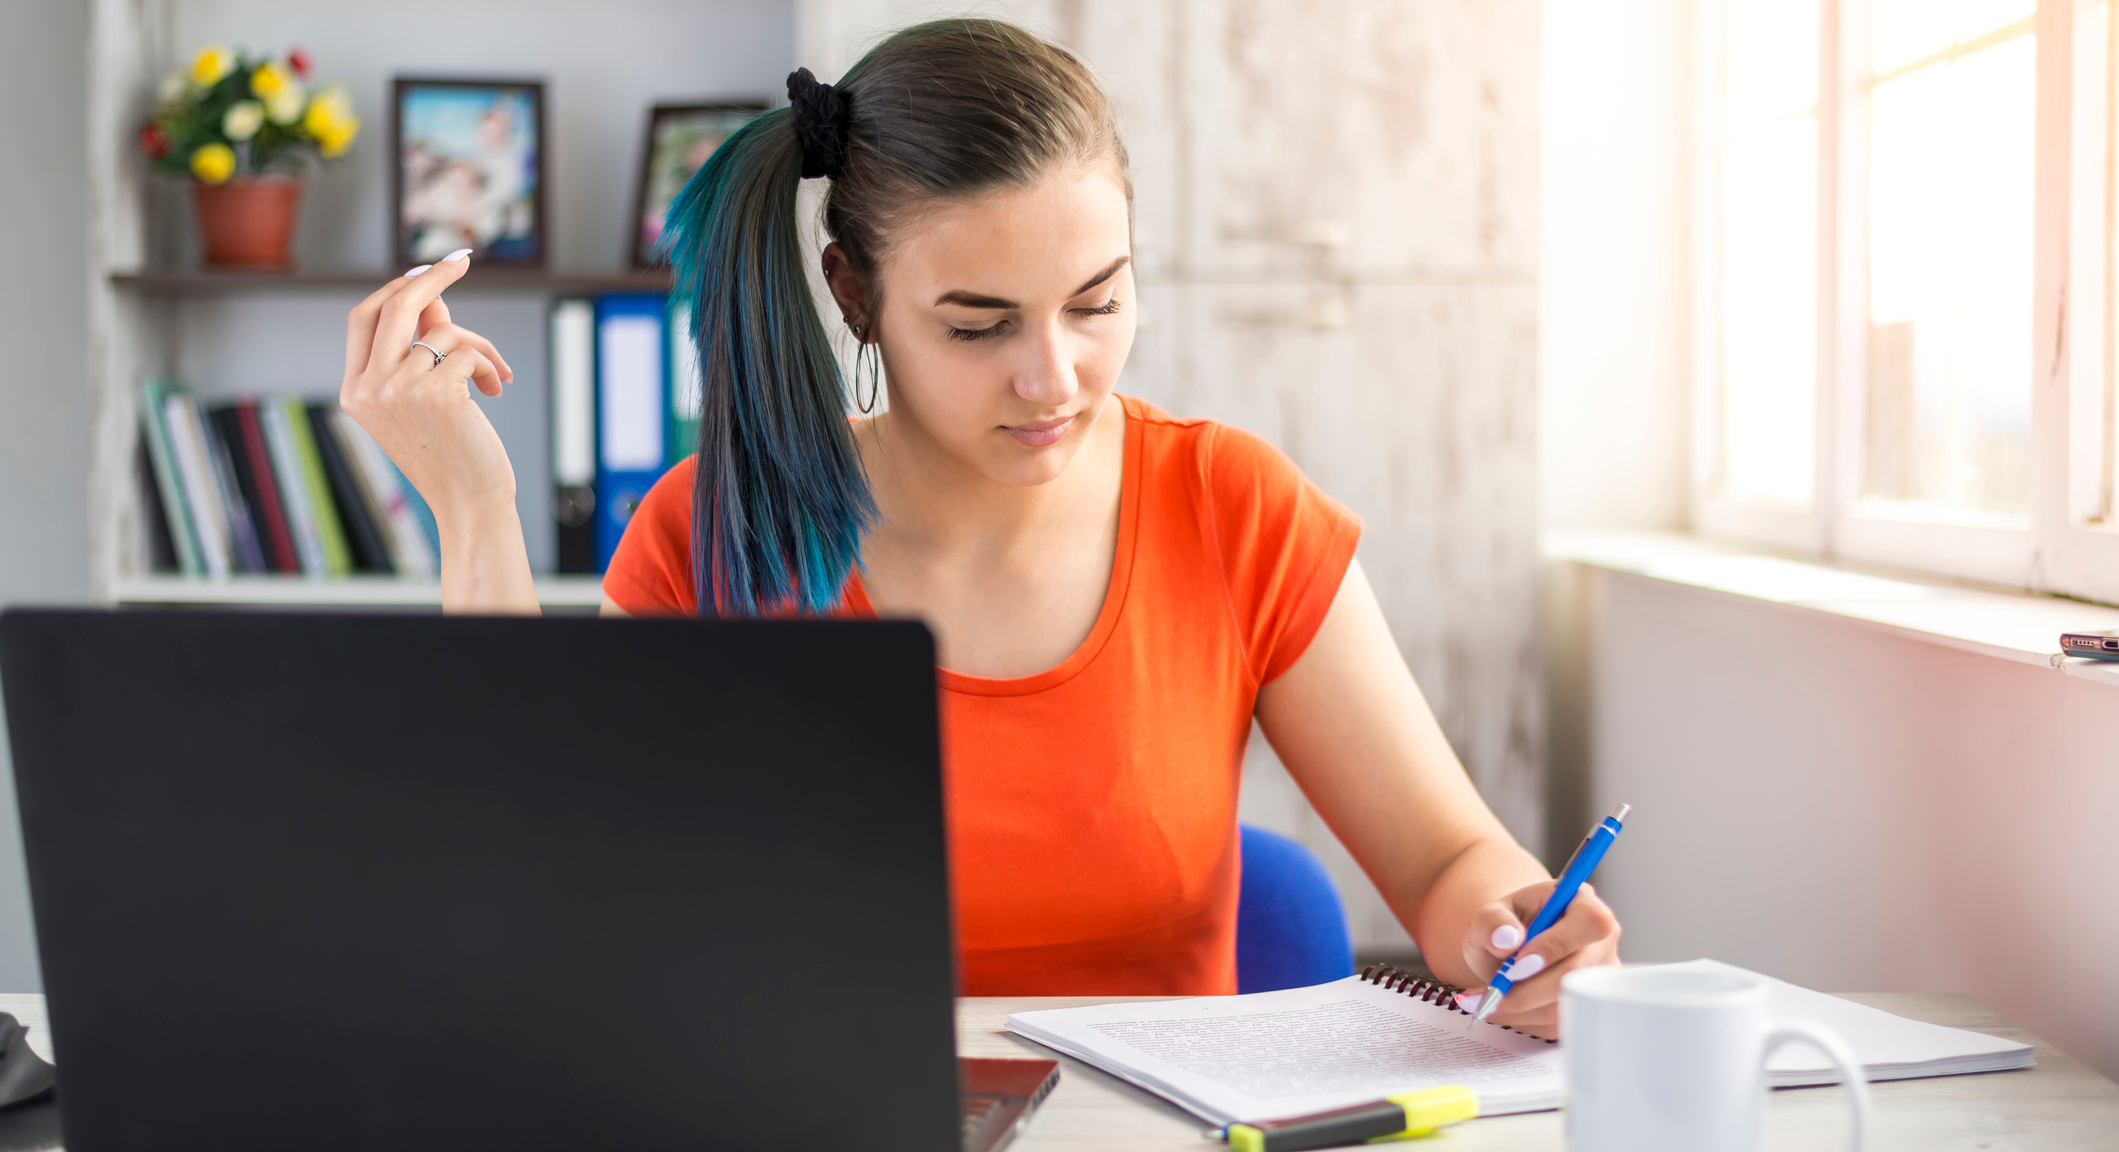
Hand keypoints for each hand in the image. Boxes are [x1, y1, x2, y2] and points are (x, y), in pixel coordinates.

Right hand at [338, 252, 518, 531]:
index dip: (394, 288)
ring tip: (493, 378)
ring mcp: (399, 389)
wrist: (469, 501)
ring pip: (444, 331)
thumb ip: (420, 346)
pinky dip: (488, 365)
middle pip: (395, 305)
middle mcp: (368, 388)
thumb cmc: (450, 452)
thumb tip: (432, 295)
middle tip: (460, 264)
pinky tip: (494, 391)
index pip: (362, 317)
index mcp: (354, 390)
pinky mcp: (436, 392)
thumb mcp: (423, 396)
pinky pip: (467, 352)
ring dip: (479, 347)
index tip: (425, 270)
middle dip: (431, 277)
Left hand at [1454, 881, 1619, 1037]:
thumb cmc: (1503, 929)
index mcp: (1581, 902)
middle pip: (1578, 971)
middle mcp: (1600, 940)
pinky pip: (1561, 1021)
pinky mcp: (1589, 1005)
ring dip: (1522, 1008)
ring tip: (1488, 999)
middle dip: (1528, 989)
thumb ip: (1493, 921)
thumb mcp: (1488, 916)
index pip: (1590, 921)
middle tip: (1492, 992)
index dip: (1555, 945)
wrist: (1506, 952)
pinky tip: (1504, 1008)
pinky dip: (1526, 1020)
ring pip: (1568, 1002)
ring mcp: (1600, 975)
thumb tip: (1507, 937)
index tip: (1516, 963)